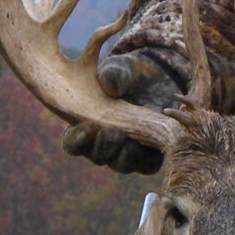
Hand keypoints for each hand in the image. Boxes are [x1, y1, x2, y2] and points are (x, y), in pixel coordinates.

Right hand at [60, 54, 181, 173]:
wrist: (162, 80)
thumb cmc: (131, 75)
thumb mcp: (122, 68)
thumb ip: (114, 73)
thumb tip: (109, 84)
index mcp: (85, 125)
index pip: (72, 142)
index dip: (76, 140)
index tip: (87, 127)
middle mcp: (104, 144)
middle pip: (97, 157)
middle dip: (104, 147)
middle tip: (112, 132)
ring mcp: (127, 152)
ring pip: (121, 165)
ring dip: (124, 156)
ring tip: (131, 140)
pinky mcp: (151, 155)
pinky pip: (147, 166)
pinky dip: (148, 158)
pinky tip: (152, 144)